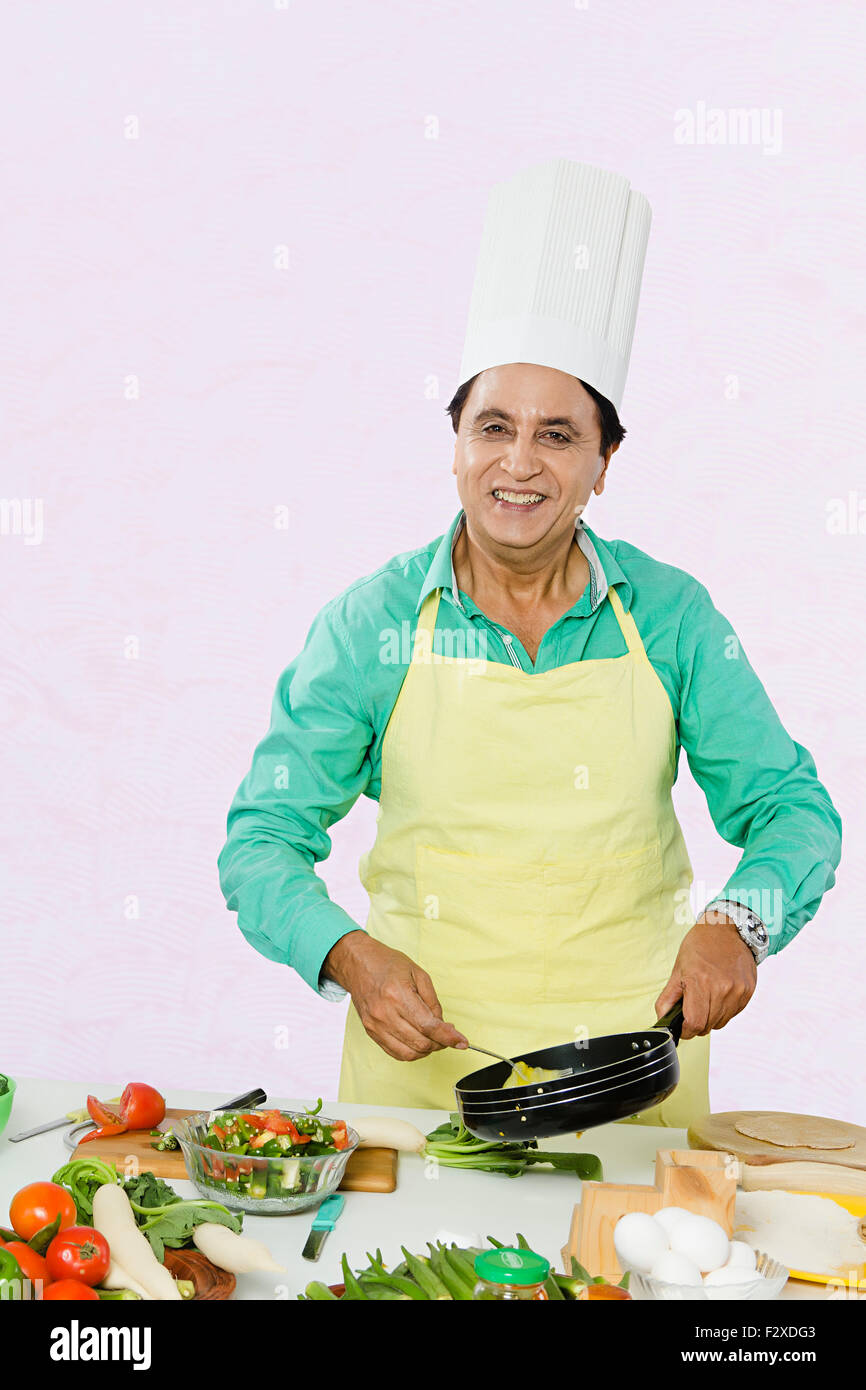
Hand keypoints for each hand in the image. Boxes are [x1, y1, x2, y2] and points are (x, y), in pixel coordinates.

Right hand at [323, 931, 467, 1061]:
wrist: (358, 964)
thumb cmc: (387, 964)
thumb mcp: (418, 974)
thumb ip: (432, 1002)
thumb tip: (443, 1026)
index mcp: (398, 995)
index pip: (428, 1026)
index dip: (449, 1037)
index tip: (462, 1042)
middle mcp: (385, 1013)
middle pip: (420, 1043)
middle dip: (440, 1043)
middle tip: (447, 1034)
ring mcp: (375, 1025)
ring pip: (408, 1053)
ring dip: (426, 1050)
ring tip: (433, 1038)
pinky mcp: (370, 1031)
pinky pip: (395, 1053)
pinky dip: (411, 1052)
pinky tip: (418, 1042)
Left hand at [654, 912, 756, 1040]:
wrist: (727, 928)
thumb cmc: (701, 945)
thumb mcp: (678, 969)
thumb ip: (667, 999)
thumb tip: (662, 1020)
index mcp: (700, 981)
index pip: (694, 1024)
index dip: (686, 1031)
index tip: (683, 1027)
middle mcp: (721, 988)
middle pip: (707, 1026)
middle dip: (697, 1024)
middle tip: (693, 1008)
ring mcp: (737, 990)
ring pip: (721, 1022)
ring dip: (711, 1017)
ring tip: (707, 997)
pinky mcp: (748, 991)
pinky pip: (733, 1013)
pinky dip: (724, 1010)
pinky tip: (720, 993)